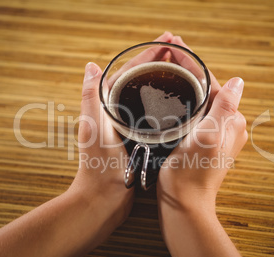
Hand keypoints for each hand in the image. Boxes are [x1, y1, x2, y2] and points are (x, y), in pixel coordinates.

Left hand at [69, 31, 174, 225]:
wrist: (104, 198)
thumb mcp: (94, 128)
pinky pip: (153, 113)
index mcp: (104, 105)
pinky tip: (178, 100)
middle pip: (140, 79)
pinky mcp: (138, 138)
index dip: (148, 54)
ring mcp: (128, 124)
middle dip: (158, 62)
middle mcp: (115, 111)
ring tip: (182, 68)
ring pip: (147, 95)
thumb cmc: (98, 165)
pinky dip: (164, 102)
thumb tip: (92, 66)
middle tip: (179, 49)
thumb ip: (91, 97)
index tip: (169, 41)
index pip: (129, 71)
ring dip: (162, 79)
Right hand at [157, 35, 247, 256]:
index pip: (212, 83)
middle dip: (188, 69)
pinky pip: (194, 112)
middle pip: (206, 88)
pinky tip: (171, 92)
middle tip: (168, 50)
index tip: (176, 45)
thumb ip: (225, 108)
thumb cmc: (193, 172)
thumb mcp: (208, 136)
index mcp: (232, 121)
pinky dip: (183, 99)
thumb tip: (239, 81)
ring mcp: (214, 134)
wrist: (183, 202)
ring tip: (168, 64)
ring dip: (185, 82)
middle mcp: (227, 126)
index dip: (193, 63)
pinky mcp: (201, 141)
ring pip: (200, 99)